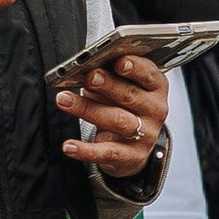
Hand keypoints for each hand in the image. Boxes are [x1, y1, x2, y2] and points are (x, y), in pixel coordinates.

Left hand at [59, 51, 170, 182]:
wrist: (133, 146)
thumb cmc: (123, 106)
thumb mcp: (122, 88)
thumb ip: (109, 76)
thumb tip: (85, 69)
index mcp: (156, 87)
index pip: (148, 74)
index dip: (135, 67)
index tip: (119, 62)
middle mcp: (155, 110)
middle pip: (130, 95)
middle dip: (108, 85)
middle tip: (89, 77)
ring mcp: (145, 135)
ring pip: (117, 120)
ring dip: (87, 109)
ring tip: (63, 99)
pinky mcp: (131, 156)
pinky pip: (107, 153)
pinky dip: (86, 150)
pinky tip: (68, 146)